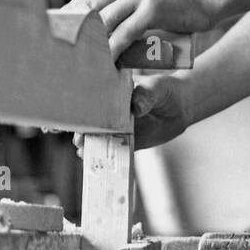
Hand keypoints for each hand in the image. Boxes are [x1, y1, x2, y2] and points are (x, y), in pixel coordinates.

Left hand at [66, 0, 218, 59]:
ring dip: (91, 44)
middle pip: (90, 6)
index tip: (57, 35)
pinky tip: (105, 63)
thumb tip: (96, 23)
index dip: (70, 15)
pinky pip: (124, 33)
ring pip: (105, 21)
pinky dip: (112, 50)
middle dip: (74, 31)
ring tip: (79, 62)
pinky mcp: (152, 7)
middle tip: (61, 53)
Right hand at [72, 73, 192, 156]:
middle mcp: (110, 111)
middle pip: (90, 122)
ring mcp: (117, 128)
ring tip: (84, 151)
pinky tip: (96, 161)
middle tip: (78, 138)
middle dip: (81, 130)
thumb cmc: (166, 90)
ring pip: (98, 138)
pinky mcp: (127, 143)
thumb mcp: (157, 88)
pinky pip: (114, 151)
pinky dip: (105, 157)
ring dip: (89, 145)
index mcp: (111, 93)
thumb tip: (135, 106)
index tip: (69, 116)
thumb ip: (146, 95)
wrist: (181, 106)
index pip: (90, 101)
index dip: (78, 109)